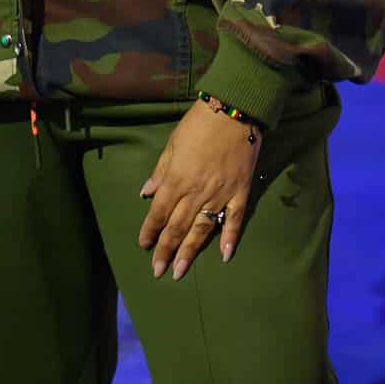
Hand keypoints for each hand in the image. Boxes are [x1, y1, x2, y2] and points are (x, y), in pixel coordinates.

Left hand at [137, 101, 261, 279]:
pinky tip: (225, 255)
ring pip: (202, 229)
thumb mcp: (172, 144)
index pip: (158, 212)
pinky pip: (234, 219)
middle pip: (177, 227)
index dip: (150, 231)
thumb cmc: (199, 124)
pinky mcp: (240, 192)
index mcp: (176, 179)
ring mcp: (220, 194)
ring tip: (180, 272)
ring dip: (189, 251)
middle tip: (158, 272)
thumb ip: (160, 172)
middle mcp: (196, 192)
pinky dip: (230, 238)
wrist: (233, 111)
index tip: (144, 246)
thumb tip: (146, 193)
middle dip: (165, 250)